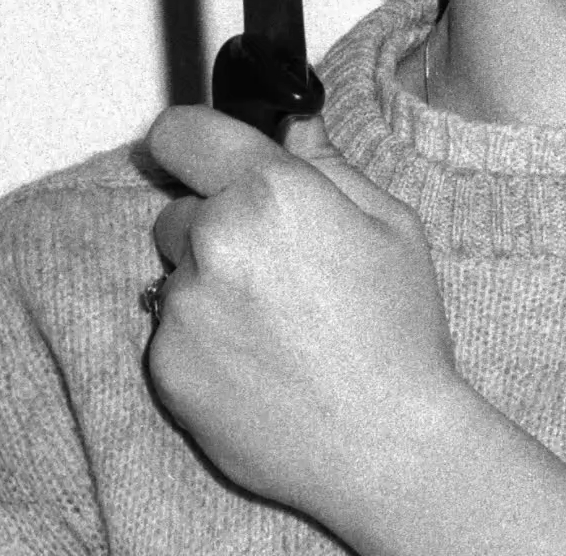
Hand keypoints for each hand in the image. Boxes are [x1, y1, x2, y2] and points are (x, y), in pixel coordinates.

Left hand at [144, 105, 459, 515]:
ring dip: (209, 287)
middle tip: (276, 268)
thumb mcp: (392, 225)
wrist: (386, 444)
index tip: (206, 160)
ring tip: (276, 328)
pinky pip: (170, 333)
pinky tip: (260, 365)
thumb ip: (328, 162)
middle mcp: (215, 240)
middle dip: (216, 228)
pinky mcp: (166, 365)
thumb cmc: (400, 332)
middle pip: (179, 210)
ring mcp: (182, 307)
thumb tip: (292, 120)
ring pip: (176, 275)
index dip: (194, 143)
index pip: (182, 132)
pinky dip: (203, 342)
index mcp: (272, 192)